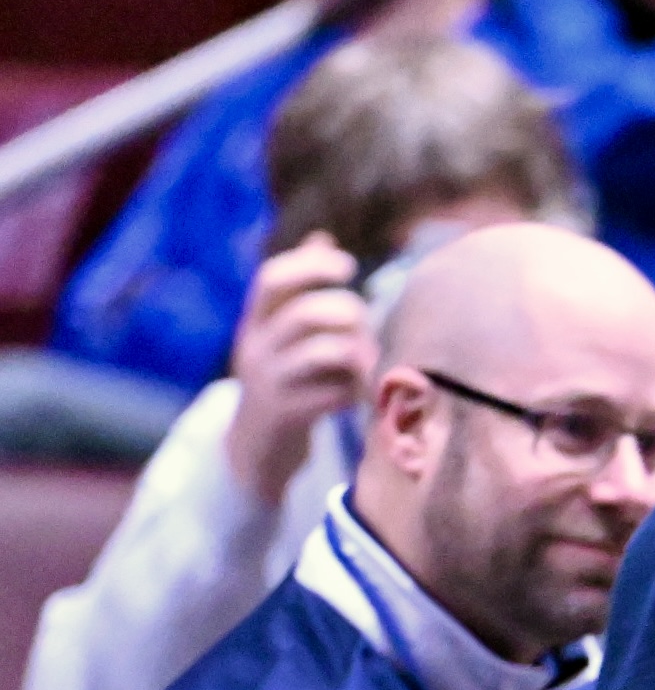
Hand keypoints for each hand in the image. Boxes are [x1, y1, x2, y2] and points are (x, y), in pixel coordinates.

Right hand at [225, 233, 376, 507]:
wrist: (254, 449)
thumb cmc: (281, 381)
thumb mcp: (279, 334)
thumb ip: (299, 291)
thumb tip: (323, 239)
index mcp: (254, 322)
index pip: (272, 279)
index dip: (311, 265)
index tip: (348, 266)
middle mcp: (256, 349)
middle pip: (304, 315)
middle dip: (346, 313)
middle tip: (364, 323)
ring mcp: (270, 384)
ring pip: (323, 354)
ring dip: (356, 353)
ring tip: (365, 361)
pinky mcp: (288, 417)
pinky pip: (334, 394)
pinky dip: (356, 391)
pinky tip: (358, 394)